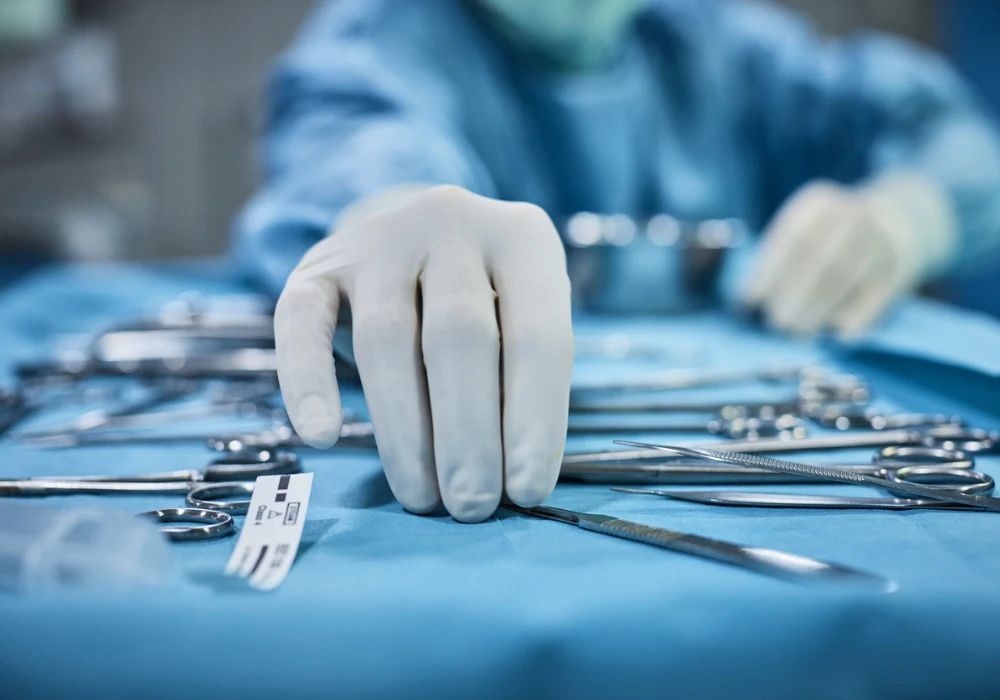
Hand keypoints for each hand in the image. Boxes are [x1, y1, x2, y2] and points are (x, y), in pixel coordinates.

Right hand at [274, 186, 573, 521]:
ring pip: (386, 339)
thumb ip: (523, 377)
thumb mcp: (526, 313)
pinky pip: (302, 322)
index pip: (537, 336)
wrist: (416, 231)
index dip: (534, 420)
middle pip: (459, 337)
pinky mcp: (319, 264)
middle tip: (471, 506)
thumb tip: (511, 476)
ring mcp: (380, 238)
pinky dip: (308, 381)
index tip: (526, 491)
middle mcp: (453, 223)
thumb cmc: (487, 295)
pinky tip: (323, 435)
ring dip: (403, 430)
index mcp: (523, 240)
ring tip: (420, 495)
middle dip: (468, 434)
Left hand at [741, 175, 956, 337]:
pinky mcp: (900, 266)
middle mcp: (850, 216)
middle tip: (775, 324)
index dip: (768, 272)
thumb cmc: (828, 236)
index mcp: (817, 205)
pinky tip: (838, 335)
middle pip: (820, 258)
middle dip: (794, 294)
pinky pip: (877, 293)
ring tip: (798, 334)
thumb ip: (778, 258)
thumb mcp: (804, 228)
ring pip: (846, 277)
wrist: (897, 219)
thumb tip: (748, 304)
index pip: (791, 239)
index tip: (748, 301)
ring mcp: (878, 240)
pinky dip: (857, 316)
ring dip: (819, 309)